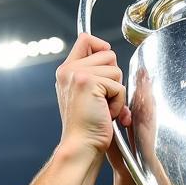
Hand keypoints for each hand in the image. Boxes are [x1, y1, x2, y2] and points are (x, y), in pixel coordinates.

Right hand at [55, 34, 130, 157]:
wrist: (82, 146)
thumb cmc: (89, 127)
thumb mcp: (89, 95)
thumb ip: (96, 75)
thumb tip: (110, 55)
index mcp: (67, 70)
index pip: (86, 38)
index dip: (102, 48)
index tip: (106, 71)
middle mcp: (69, 69)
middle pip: (108, 53)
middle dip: (113, 78)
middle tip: (103, 100)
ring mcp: (77, 74)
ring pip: (115, 69)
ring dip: (116, 92)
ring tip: (103, 108)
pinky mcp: (89, 82)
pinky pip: (118, 85)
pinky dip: (118, 103)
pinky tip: (106, 114)